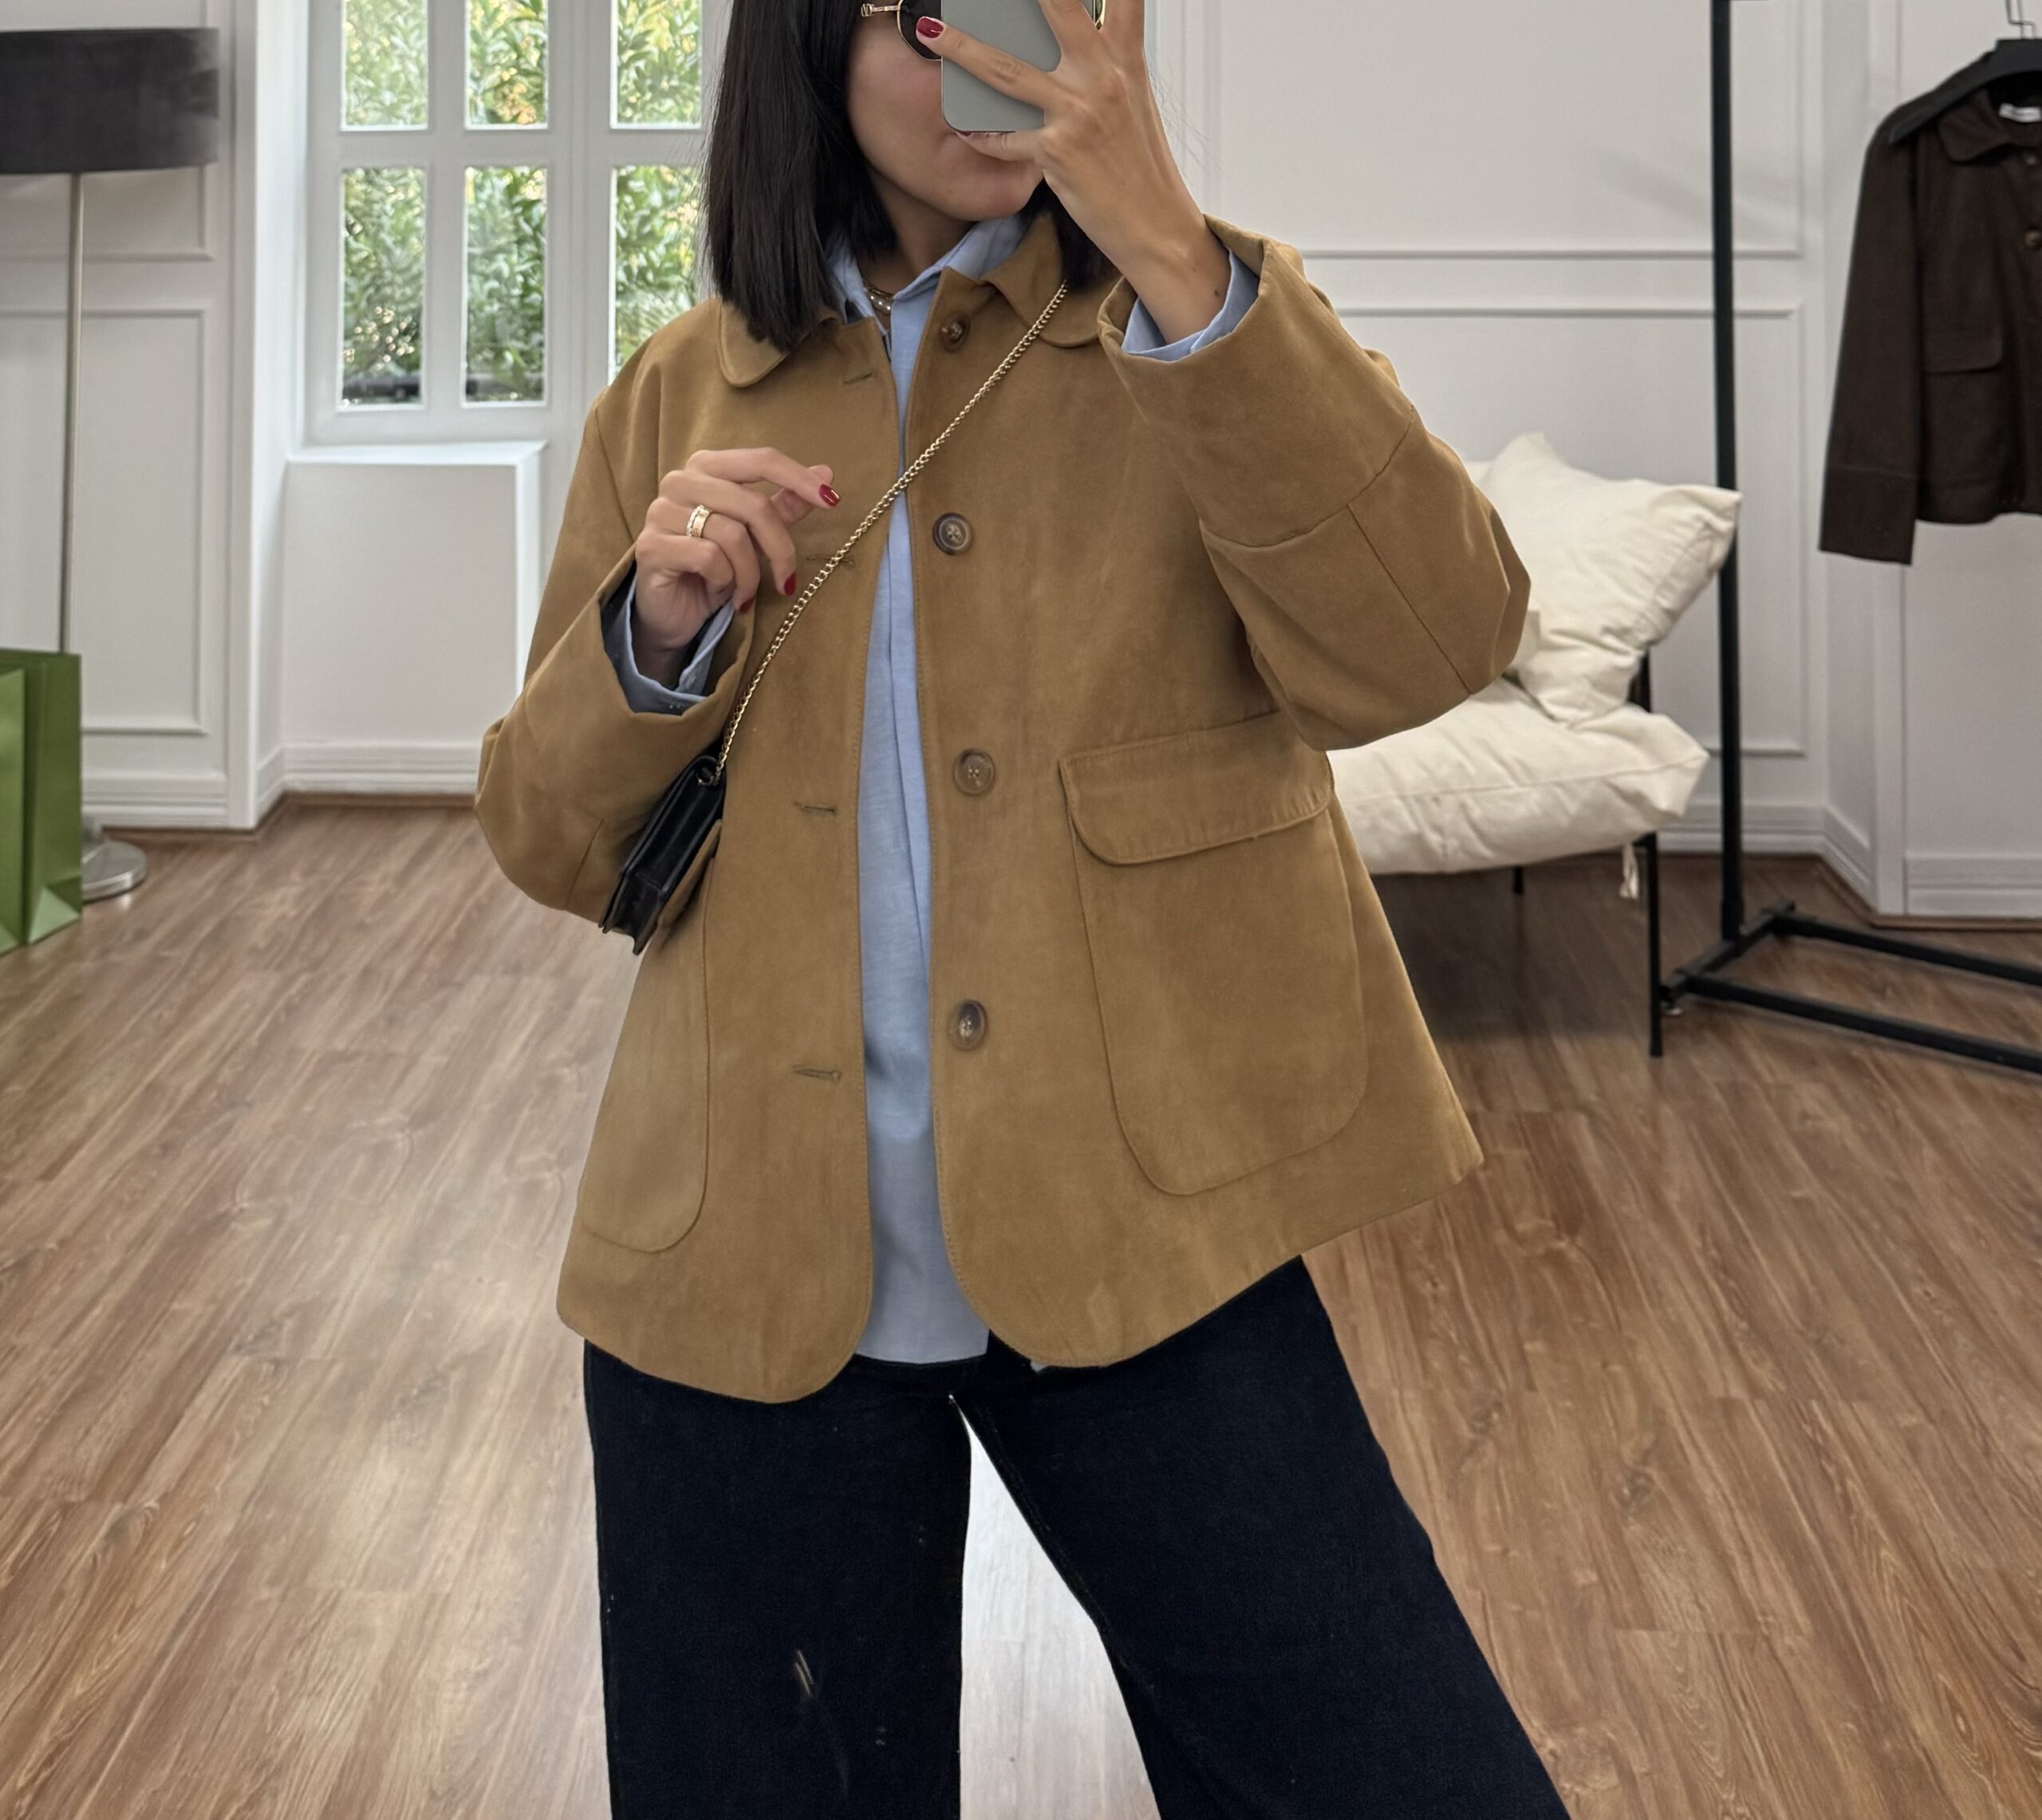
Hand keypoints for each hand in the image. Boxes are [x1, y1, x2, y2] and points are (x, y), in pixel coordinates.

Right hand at [633, 448, 841, 656]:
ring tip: (745, 591)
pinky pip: (708, 558)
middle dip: (779, 548)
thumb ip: (784, 504)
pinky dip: (725, 580)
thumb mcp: (754, 536)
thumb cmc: (713, 568)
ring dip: (750, 573)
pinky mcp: (651, 547)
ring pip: (732, 535)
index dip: (798, 478)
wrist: (672, 612)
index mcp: (706, 467)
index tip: (832, 501)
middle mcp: (680, 481)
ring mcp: (661, 512)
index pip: (760, 459)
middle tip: (787, 580)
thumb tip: (826, 474)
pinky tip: (720, 592)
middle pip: (752, 504)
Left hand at [914, 0, 1230, 340]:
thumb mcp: (1134, 102)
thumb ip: (1105, 64)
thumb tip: (1074, 44)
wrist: (1157, 226)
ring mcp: (1078, 112)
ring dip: (962, 49)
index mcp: (1126, 60)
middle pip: (1056, 8)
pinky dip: (982, 135)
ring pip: (1006, 71)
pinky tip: (966, 129)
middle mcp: (1103, 77)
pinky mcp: (1057, 151)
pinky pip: (1004, 137)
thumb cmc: (1142, 167)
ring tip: (933, 34)